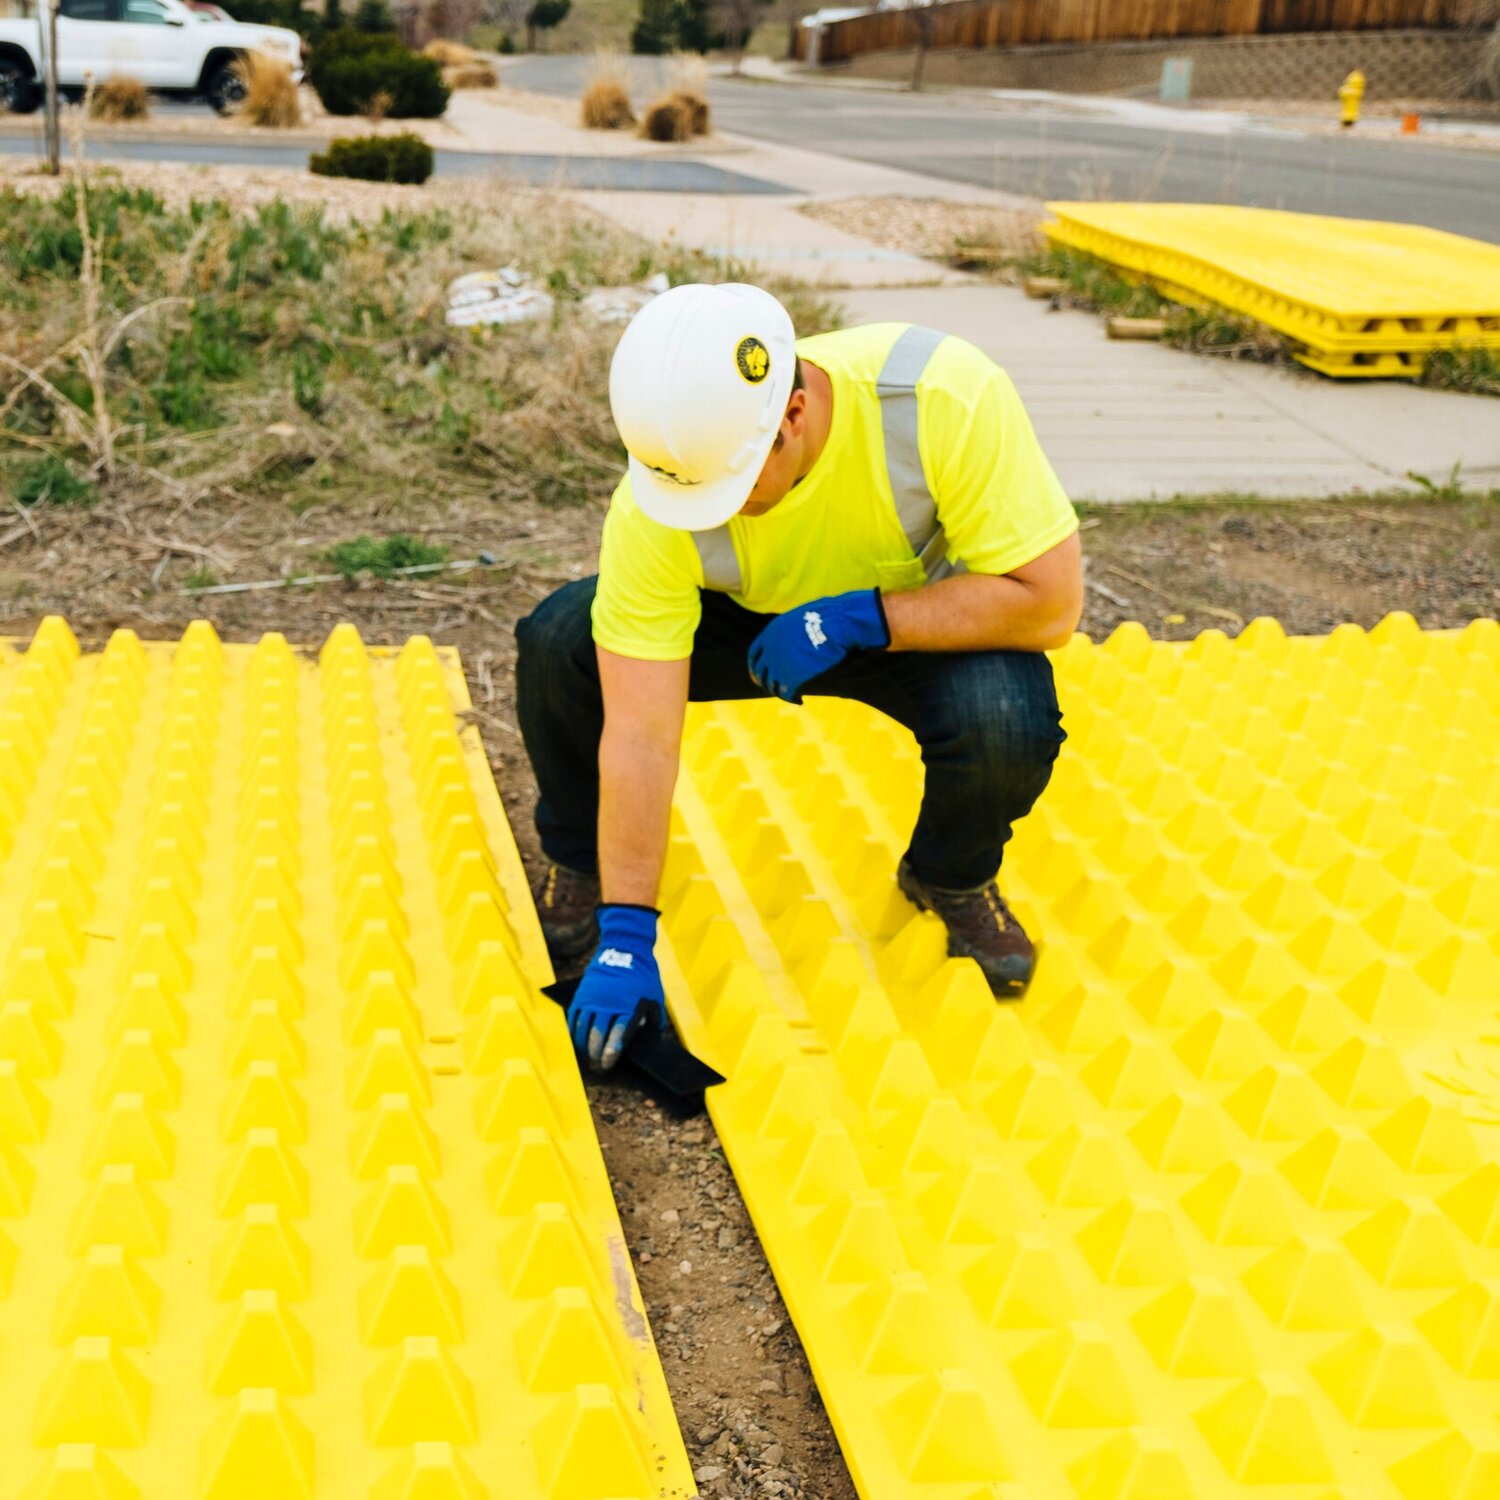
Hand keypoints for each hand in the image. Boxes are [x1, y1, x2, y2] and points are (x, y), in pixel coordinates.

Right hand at [566, 905, 665, 1070]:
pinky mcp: (583, 994)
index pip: (619, 1033)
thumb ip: (654, 1020)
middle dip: (596, 1054)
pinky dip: (574, 1032)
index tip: (607, 1063)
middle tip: (597, 1068)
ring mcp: (594, 998)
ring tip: (586, 1059)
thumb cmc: (644, 976)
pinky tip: (577, 1042)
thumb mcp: (655, 997)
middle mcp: (609, 1003)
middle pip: (598, 1034)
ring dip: (583, 1046)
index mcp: (630, 1006)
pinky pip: (574, 1017)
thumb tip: (650, 1039)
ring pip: (583, 1028)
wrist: (624, 947)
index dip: (612, 1051)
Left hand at [747, 589, 889, 703]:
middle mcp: (770, 650)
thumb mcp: (798, 619)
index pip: (753, 654)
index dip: (754, 666)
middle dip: (764, 682)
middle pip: (759, 672)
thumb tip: (796, 636)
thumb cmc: (825, 617)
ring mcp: (779, 664)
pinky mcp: (792, 676)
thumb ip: (790, 631)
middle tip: (772, 689)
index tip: (758, 674)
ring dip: (778, 692)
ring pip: (771, 685)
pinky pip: (787, 692)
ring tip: (790, 696)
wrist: (835, 624)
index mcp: (770, 634)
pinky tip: (799, 700)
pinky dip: (791, 698)